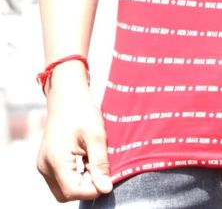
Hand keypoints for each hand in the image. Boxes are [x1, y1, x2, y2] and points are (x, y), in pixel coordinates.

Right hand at [37, 82, 112, 202]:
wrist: (66, 96)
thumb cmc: (82, 112)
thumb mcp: (97, 135)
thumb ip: (100, 164)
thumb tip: (106, 189)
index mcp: (55, 158)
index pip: (72, 190)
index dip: (92, 190)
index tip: (108, 180)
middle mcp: (45, 166)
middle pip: (66, 194)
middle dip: (86, 188)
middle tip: (100, 170)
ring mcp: (44, 165)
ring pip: (63, 189)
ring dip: (81, 183)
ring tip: (94, 162)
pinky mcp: (47, 163)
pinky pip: (61, 180)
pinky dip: (75, 176)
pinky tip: (87, 161)